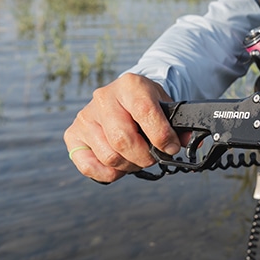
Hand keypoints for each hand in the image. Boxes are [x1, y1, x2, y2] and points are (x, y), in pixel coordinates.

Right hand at [63, 73, 180, 182]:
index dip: (161, 136)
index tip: (171, 148)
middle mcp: (104, 98)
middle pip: (123, 139)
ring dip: (129, 165)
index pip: (145, 112)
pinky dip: (108, 174)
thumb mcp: (165, 104)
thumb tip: (186, 142)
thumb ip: (177, 123)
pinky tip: (121, 167)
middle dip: (145, 156)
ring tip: (138, 159)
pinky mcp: (73, 134)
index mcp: (130, 85)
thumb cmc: (145, 102)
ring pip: (109, 155)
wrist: (124, 96)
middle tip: (153, 158)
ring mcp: (85, 116)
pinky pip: (88, 165)